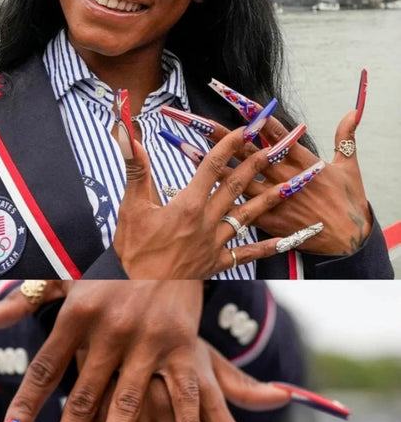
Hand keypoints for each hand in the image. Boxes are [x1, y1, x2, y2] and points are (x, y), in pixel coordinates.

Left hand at [0, 280, 206, 421]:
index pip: (44, 370)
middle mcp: (109, 329)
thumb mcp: (65, 273)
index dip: (24, 409)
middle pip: (81, 397)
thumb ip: (23, 300)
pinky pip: (180, 395)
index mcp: (77, 312)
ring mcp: (147, 340)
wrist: (170, 234)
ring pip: (126, 403)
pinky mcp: (183, 345)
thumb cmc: (114, 260)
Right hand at [113, 131, 320, 277]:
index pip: (211, 167)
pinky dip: (267, 247)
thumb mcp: (131, 207)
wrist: (137, 292)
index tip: (244, 129)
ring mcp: (214, 244)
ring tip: (291, 184)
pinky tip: (285, 240)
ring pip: (248, 216)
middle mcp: (206, 222)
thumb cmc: (133, 252)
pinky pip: (247, 254)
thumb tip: (130, 136)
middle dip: (256, 163)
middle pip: (235, 186)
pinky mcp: (216, 264)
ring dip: (270, 198)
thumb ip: (136, 170)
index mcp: (187, 205)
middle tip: (275, 146)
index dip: (228, 145)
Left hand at [205, 78, 371, 255]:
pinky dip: (218, 200)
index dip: (251, 112)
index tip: (230, 95)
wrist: (347, 239)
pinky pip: (237, 208)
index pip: (271, 130)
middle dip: (218, 134)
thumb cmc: (349, 202)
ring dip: (209, 164)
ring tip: (184, 147)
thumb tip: (352, 111)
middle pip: (244, 151)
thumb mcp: (349, 166)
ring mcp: (272, 199)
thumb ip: (345, 137)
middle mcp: (282, 176)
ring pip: (235, 178)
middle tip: (193, 118)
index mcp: (301, 160)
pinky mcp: (266, 220)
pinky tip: (198, 192)